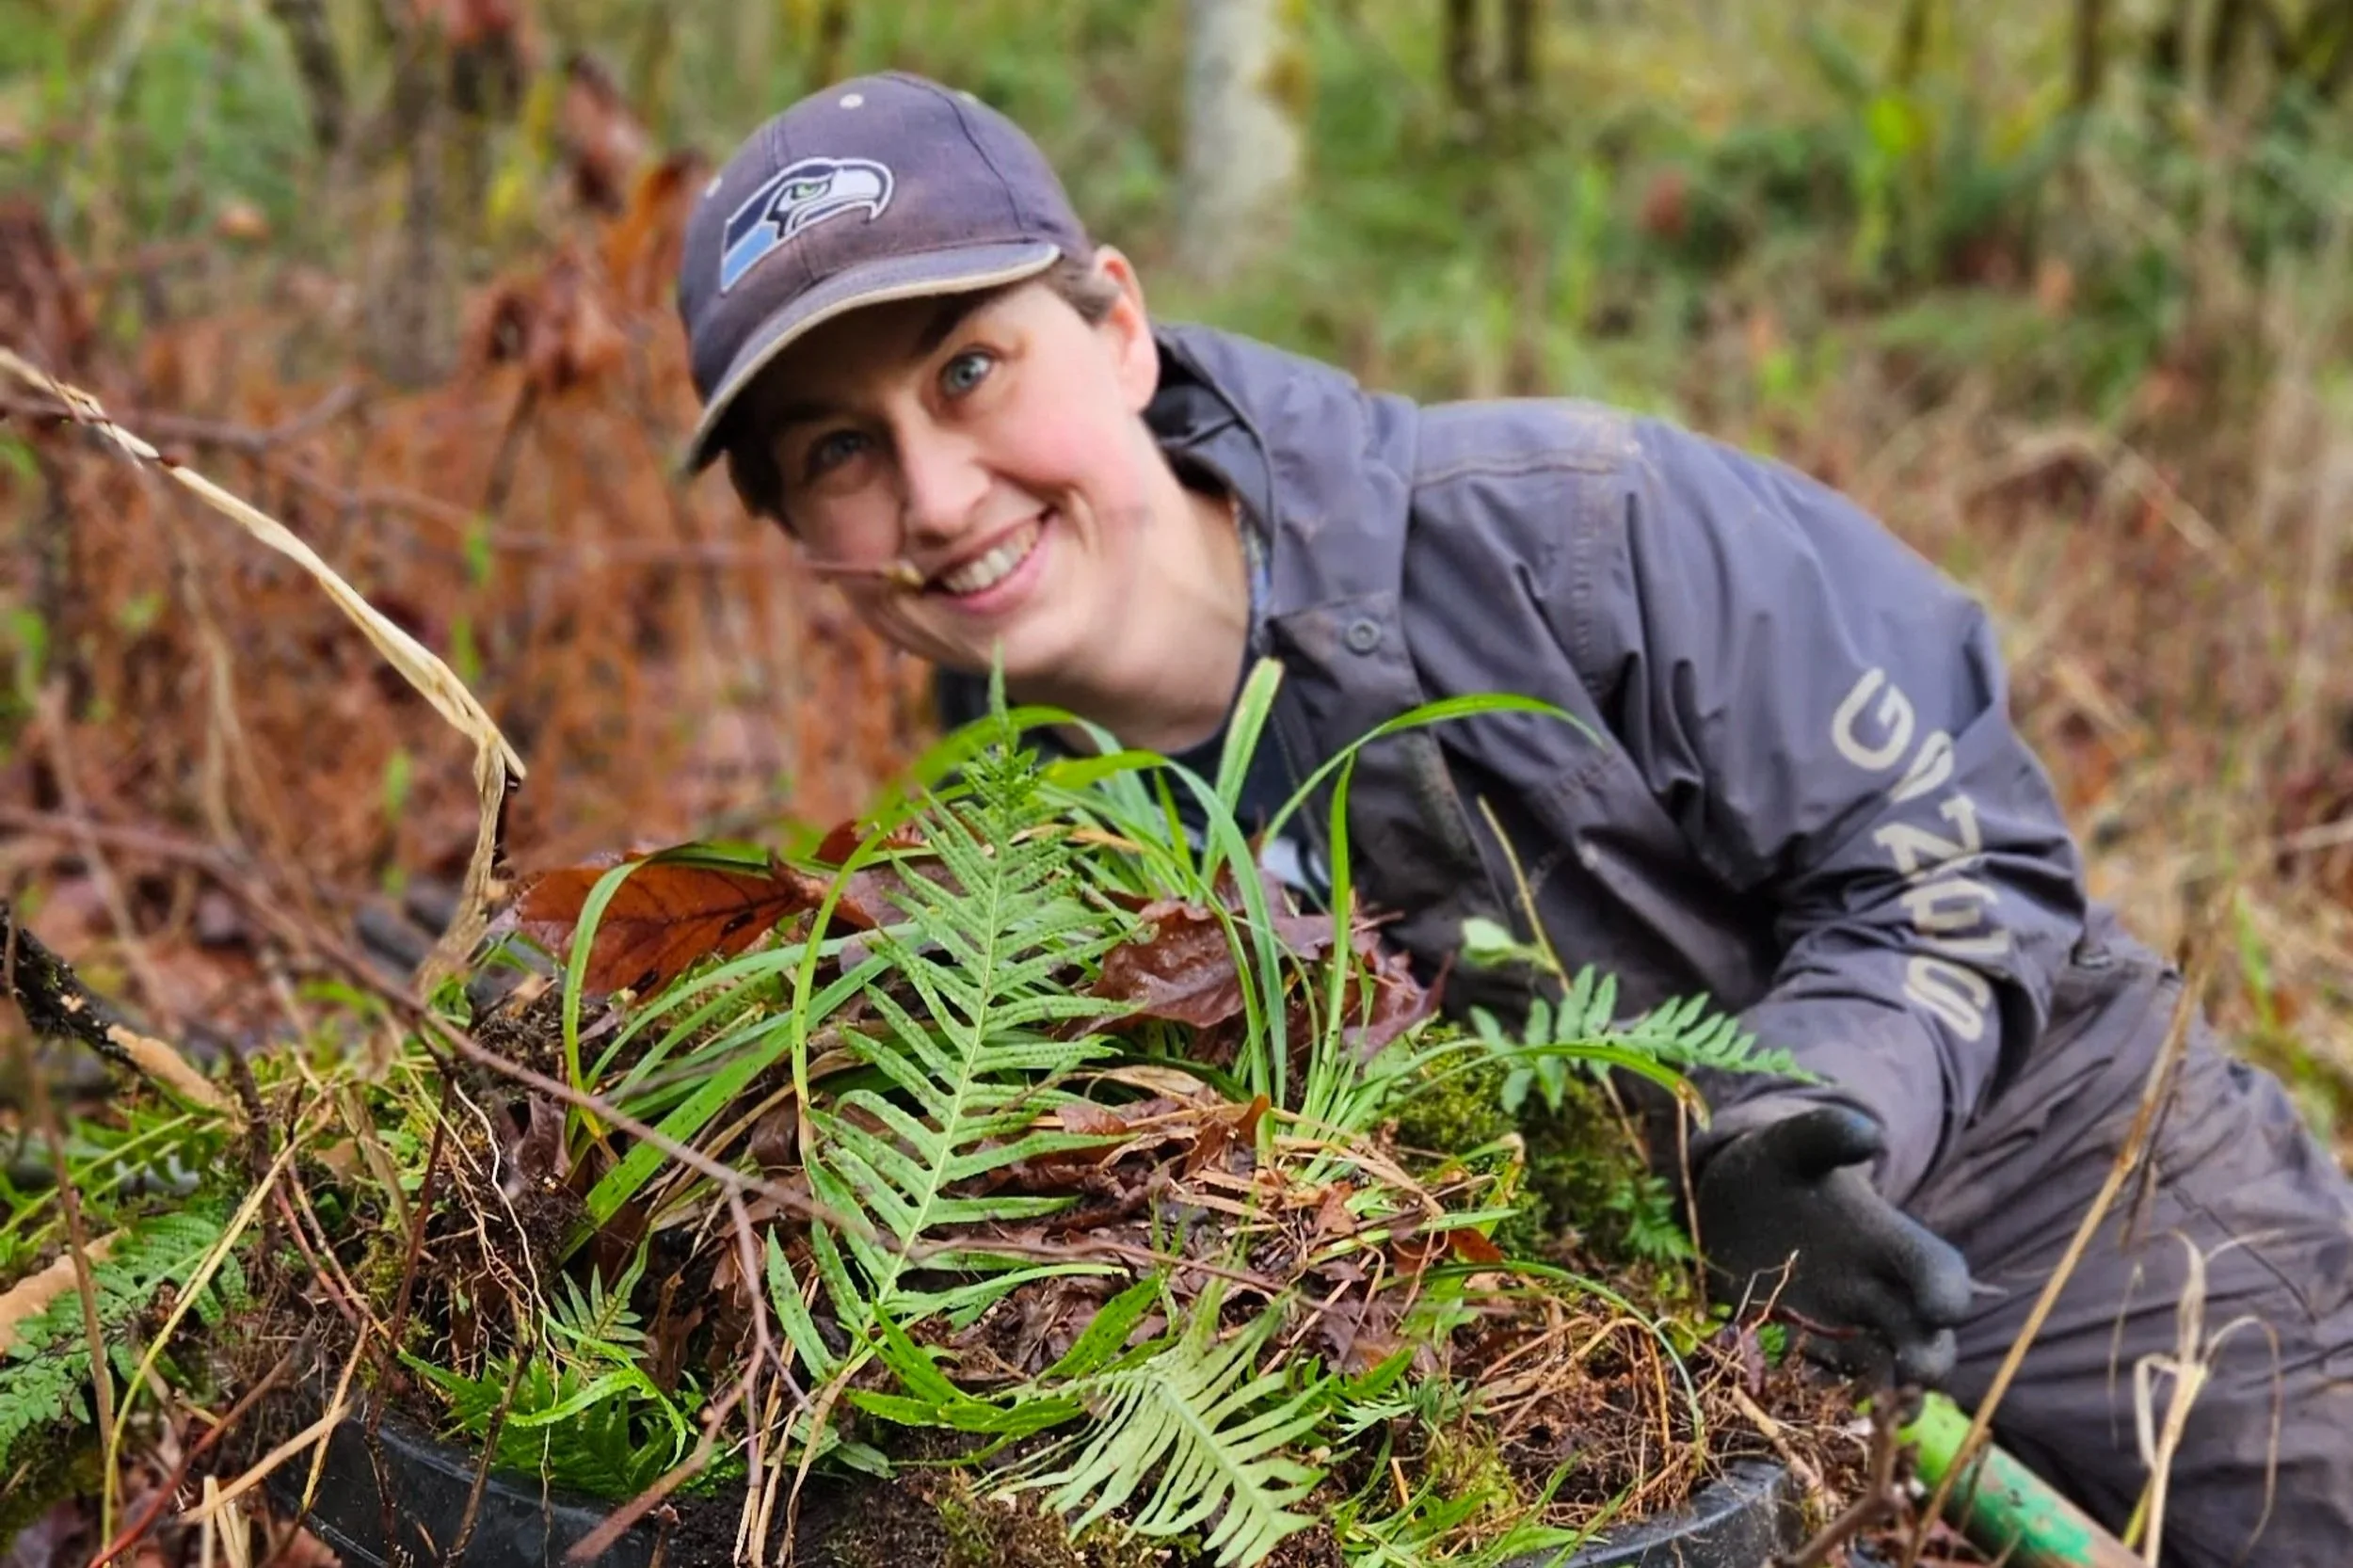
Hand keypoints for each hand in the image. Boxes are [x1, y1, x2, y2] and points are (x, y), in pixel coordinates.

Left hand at [1694, 1105, 1972, 1386]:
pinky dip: (1819, 1402)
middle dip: (1927, 1359)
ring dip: (1882, 1398)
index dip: (1946, 1289)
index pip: (1939, 1270)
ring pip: (1878, 1374)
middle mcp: (1874, 1294)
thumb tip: (1869, 1131)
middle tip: (1914, 1376)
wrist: (1729, 1197)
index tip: (1944, 1307)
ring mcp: (1835, 1328)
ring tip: (1873, 1415)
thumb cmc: (1775, 1167)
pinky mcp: (1792, 1350)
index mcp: (1887, 1243)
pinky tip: (1808, 1412)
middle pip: (1922, 1337)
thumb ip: (1827, 1135)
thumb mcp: (1793, 1146)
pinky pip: (1817, 1385)